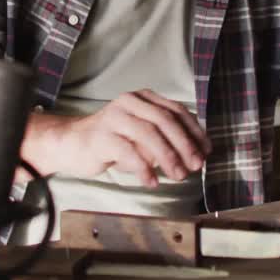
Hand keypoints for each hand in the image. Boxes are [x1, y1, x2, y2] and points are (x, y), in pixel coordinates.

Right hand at [46, 90, 210, 186]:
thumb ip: (165, 138)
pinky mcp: (101, 136)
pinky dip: (144, 168)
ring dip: (168, 157)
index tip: (206, 151)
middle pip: (165, 120)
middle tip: (195, 165)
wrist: (72, 143)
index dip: (194, 131)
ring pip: (149, 134)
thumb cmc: (112, 140)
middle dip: (185, 145)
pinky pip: (128, 152)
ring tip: (178, 175)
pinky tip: (152, 181)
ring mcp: (114, 117)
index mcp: (143, 98)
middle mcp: (130, 102)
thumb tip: (196, 154)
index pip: (177, 110)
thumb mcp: (142, 134)